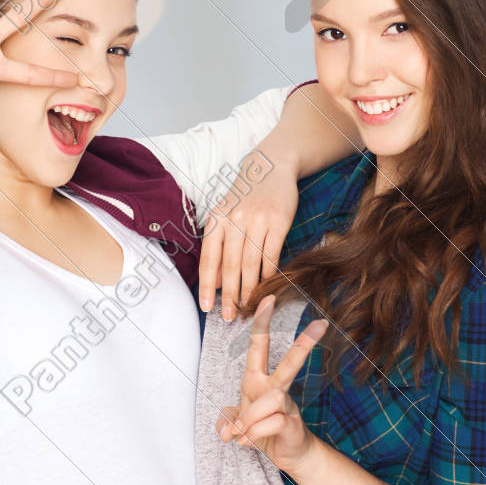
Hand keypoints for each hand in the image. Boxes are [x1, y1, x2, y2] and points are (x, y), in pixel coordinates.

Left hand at [198, 150, 298, 318]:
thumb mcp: (226, 217)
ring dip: (249, 289)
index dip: (207, 286)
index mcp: (217, 220)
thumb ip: (220, 248)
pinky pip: (271, 254)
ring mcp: (257, 220)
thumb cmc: (245, 198)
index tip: (207, 307)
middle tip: (230, 317)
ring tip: (248, 306)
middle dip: (230, 295)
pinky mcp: (278, 221)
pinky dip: (268, 273)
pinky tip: (266, 287)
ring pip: (251, 263)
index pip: (209, 258)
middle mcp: (234, 220)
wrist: (270, 167)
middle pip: (230, 265)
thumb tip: (216, 283)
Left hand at [217, 294, 327, 473]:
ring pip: (272, 399)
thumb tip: (227, 431)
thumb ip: (227, 422)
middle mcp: (275, 388)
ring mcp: (286, 405)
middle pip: (291, 362)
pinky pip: (272, 422)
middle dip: (305, 344)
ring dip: (249, 419)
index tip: (269, 298)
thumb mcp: (237, 424)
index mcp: (258, 380)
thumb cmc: (263, 431)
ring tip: (240, 434)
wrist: (287, 454)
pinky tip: (247, 442)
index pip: (259, 346)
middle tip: (322, 323)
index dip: (262, 322)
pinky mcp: (291, 423)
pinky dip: (254, 433)